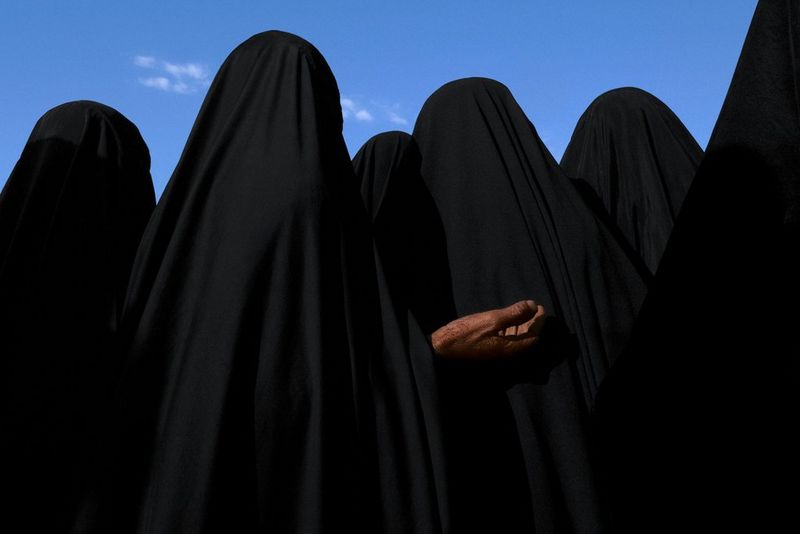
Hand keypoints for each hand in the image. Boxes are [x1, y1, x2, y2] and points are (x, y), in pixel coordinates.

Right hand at [431, 300, 545, 359]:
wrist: (440, 351)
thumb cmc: (464, 335)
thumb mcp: (490, 320)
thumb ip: (513, 313)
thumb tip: (533, 306)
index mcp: (511, 349)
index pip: (534, 336)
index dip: (539, 322)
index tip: (540, 307)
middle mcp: (507, 355)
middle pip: (527, 340)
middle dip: (533, 323)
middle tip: (536, 308)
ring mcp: (498, 354)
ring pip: (517, 341)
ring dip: (523, 327)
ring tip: (525, 312)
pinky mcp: (489, 352)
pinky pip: (507, 342)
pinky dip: (512, 331)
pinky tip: (509, 322)